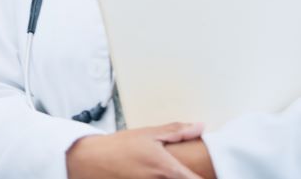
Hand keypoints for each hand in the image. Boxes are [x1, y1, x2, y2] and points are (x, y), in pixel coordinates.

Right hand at [66, 122, 203, 178]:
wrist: (88, 162)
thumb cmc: (116, 149)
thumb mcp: (148, 135)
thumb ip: (177, 132)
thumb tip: (200, 127)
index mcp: (168, 171)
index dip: (209, 178)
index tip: (212, 174)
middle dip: (190, 177)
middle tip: (188, 171)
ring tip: (162, 171)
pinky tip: (153, 175)